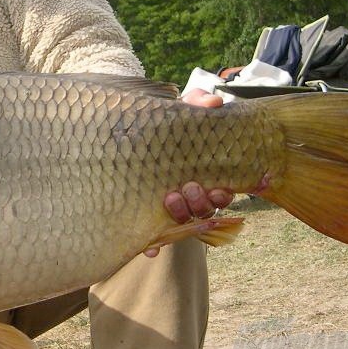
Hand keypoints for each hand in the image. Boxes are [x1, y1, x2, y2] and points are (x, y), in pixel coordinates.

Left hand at [143, 88, 234, 257]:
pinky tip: (150, 247)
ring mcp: (169, 210)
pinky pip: (152, 237)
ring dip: (180, 216)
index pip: (221, 191)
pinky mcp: (147, 219)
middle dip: (199, 203)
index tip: (219, 188)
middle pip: (203, 210)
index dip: (223, 194)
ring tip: (169, 199)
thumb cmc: (159, 127)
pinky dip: (153, 244)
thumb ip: (195, 104)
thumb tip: (212, 101)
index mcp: (203, 175)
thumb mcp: (176, 113)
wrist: (125, 137)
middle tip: (189, 188)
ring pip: (182, 223)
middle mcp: (189, 196)